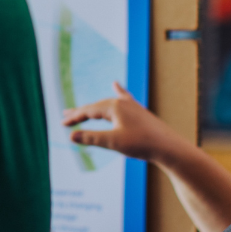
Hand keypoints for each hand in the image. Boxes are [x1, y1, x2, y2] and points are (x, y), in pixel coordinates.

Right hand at [62, 82, 184, 164]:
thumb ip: (91, 138)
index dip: (74, 118)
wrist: (168, 147)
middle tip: (64, 117)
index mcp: (114, 107)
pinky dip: (117, 92)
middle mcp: (122, 102)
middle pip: (96, 106)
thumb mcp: (113, 142)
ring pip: (107, 104)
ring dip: (93, 108)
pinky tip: (115, 84)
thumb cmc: (141, 144)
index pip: (88, 111)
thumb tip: (71, 136)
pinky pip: (124, 98)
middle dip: (80, 112)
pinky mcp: (138, 111)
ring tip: (82, 110)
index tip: (62, 124)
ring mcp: (131, 106)